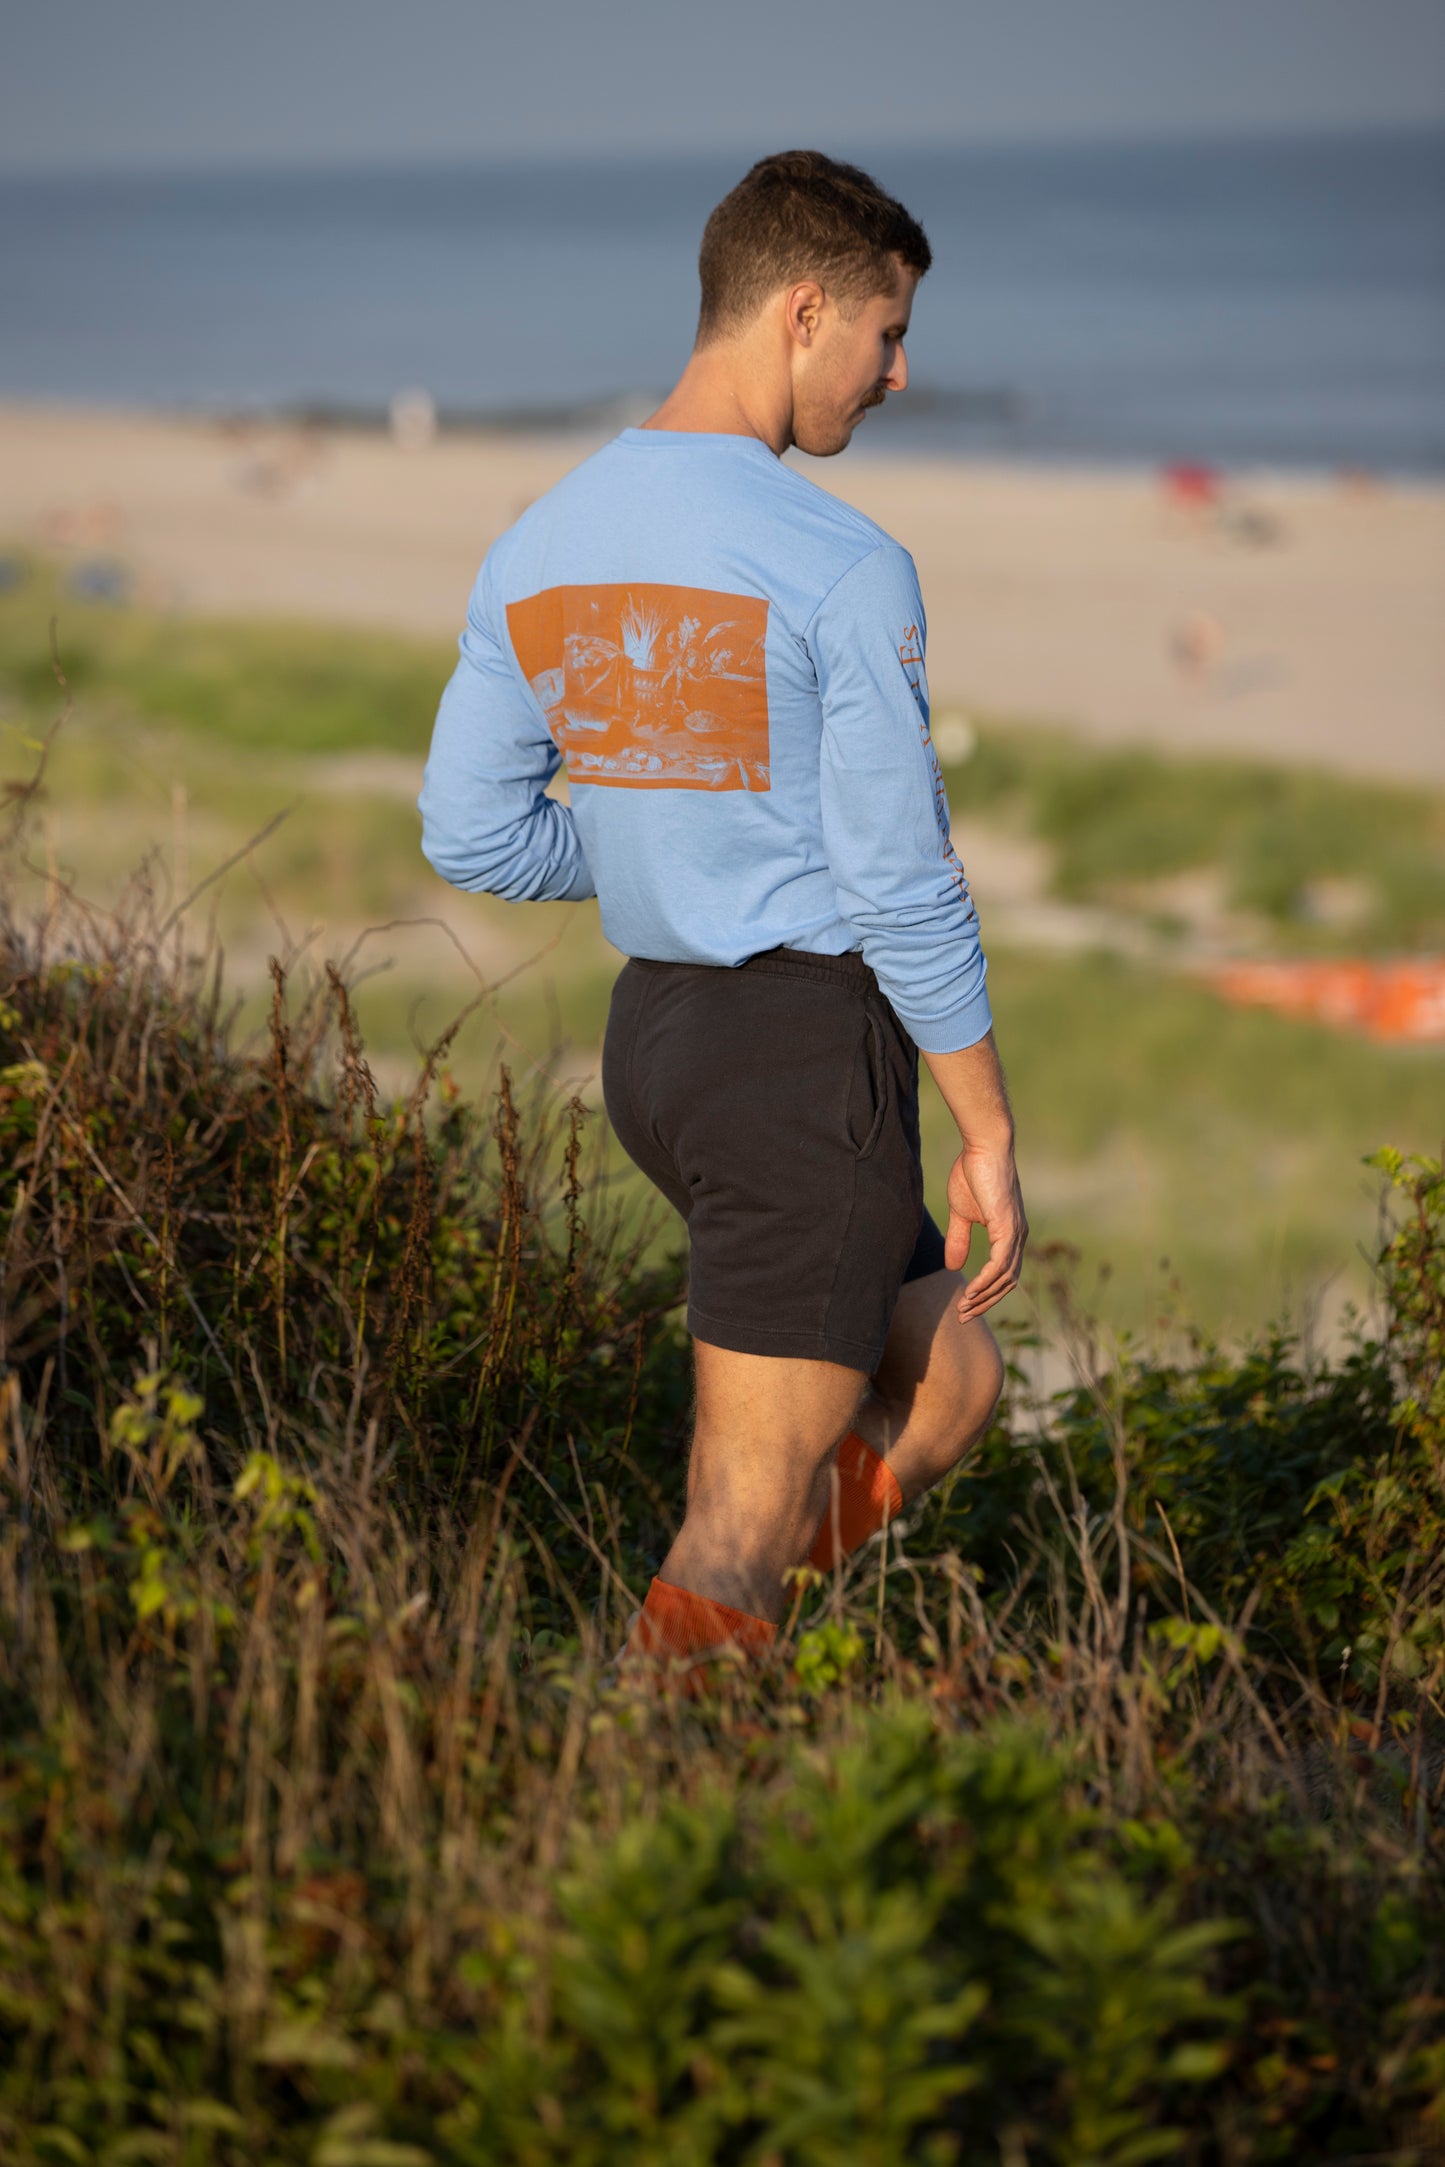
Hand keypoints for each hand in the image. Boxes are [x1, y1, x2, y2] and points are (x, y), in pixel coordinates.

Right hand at [943, 1142, 1027, 1320]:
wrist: (983, 1147)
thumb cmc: (973, 1173)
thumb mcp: (961, 1213)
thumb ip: (959, 1239)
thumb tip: (954, 1266)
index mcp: (1010, 1234)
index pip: (1003, 1274)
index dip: (985, 1293)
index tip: (964, 1307)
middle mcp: (1018, 1237)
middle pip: (1007, 1283)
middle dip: (985, 1303)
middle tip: (963, 1317)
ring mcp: (1016, 1233)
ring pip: (1005, 1278)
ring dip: (984, 1297)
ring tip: (964, 1308)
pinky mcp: (1008, 1227)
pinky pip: (1000, 1265)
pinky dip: (986, 1282)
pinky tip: (970, 1292)